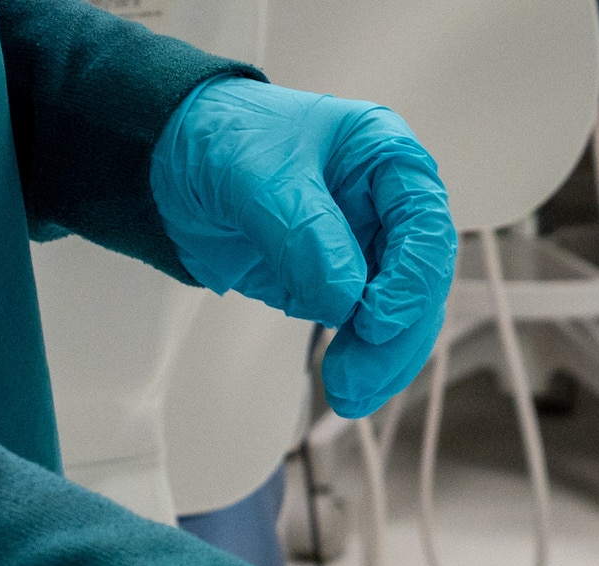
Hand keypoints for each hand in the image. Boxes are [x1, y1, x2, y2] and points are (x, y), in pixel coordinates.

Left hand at [151, 77, 456, 419]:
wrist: (173, 166)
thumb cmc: (223, 140)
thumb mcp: (259, 175)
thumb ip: (305, 234)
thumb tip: (344, 300)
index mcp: (386, 157)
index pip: (425, 223)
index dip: (412, 277)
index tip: (377, 319)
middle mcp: (389, 206)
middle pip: (421, 281)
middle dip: (396, 335)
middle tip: (358, 375)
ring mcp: (369, 251)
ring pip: (401, 317)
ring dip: (381, 360)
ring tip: (348, 393)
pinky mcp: (342, 288)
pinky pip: (367, 334)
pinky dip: (361, 362)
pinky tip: (347, 388)